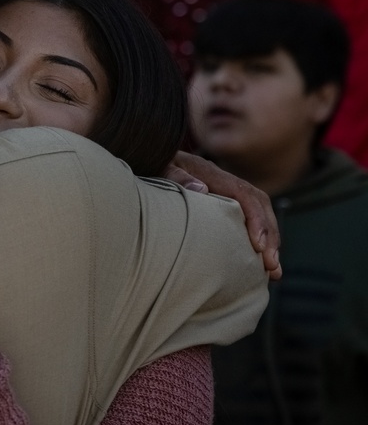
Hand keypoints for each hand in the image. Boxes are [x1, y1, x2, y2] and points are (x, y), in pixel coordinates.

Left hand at [166, 151, 281, 279]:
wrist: (152, 153)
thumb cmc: (156, 163)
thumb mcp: (163, 167)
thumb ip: (178, 177)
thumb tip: (201, 189)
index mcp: (212, 173)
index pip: (244, 195)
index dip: (256, 219)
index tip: (259, 245)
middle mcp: (224, 181)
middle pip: (259, 205)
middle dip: (270, 235)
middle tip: (272, 265)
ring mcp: (226, 190)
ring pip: (258, 213)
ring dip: (270, 241)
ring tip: (273, 271)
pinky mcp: (223, 201)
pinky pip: (248, 218)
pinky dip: (258, 238)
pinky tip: (259, 262)